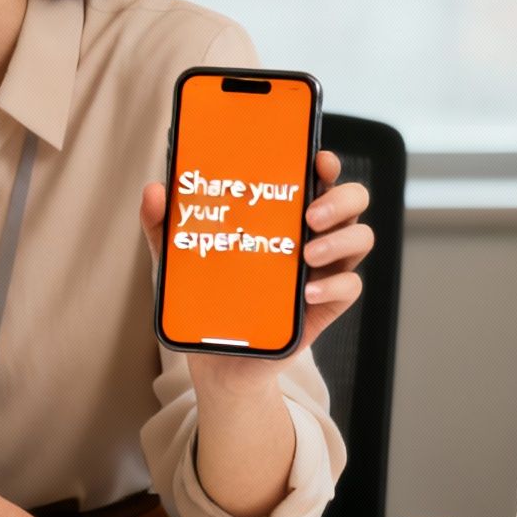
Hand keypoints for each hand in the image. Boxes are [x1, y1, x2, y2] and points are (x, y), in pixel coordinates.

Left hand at [141, 149, 372, 387]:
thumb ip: (163, 225)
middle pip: (352, 201)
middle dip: (341, 198)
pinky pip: (350, 286)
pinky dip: (334, 285)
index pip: (317, 176)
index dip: (324, 162)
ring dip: (340, 238)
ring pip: (361, 238)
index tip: (316, 158)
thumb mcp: (178, 259)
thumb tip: (155, 191)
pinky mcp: (327, 305)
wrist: (217, 359)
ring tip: (308, 251)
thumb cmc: (205, 297)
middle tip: (311, 212)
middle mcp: (312, 233)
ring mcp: (324, 269)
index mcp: (284, 212)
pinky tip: (308, 291)